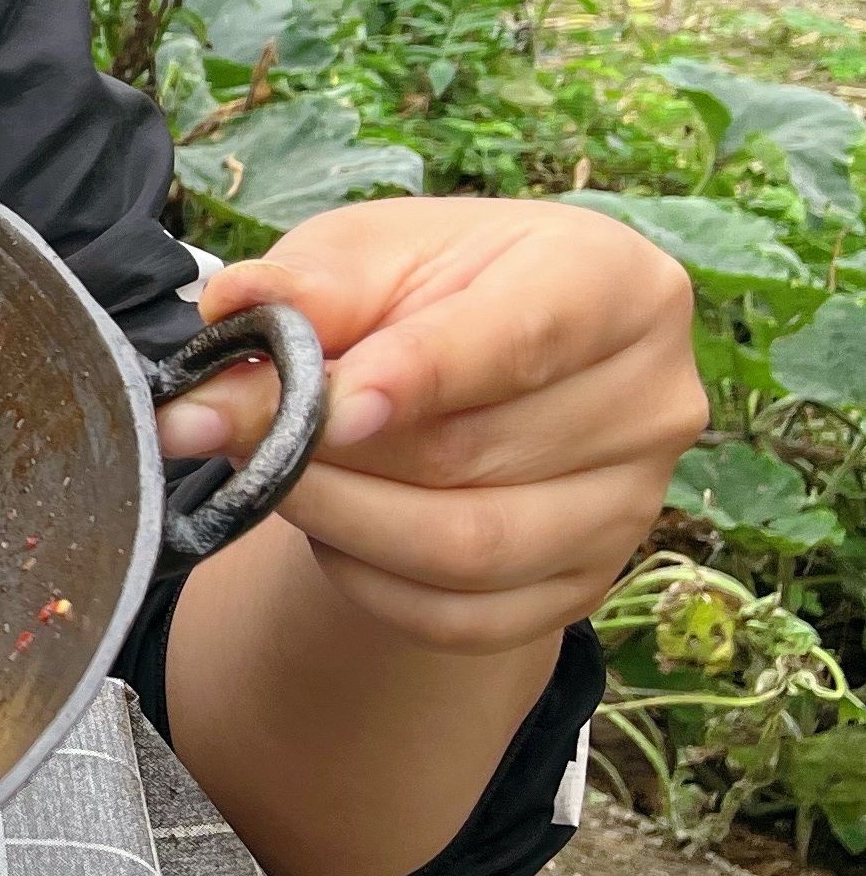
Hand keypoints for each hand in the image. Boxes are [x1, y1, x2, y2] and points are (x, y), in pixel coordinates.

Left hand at [160, 196, 703, 656]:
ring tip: (264, 473)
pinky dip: (370, 582)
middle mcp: (651, 401)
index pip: (524, 337)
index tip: (324, 403)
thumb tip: (231, 312)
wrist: (463, 360)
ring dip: (339, 519)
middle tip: (223, 431)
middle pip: (475, 454)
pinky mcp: (590, 583)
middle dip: (328, 451)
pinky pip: (465, 618)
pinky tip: (326, 527)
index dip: (419, 374)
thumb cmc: (424, 287)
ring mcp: (630, 504)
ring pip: (469, 549)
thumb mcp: (362, 256)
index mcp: (614, 285)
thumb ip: (305, 288)